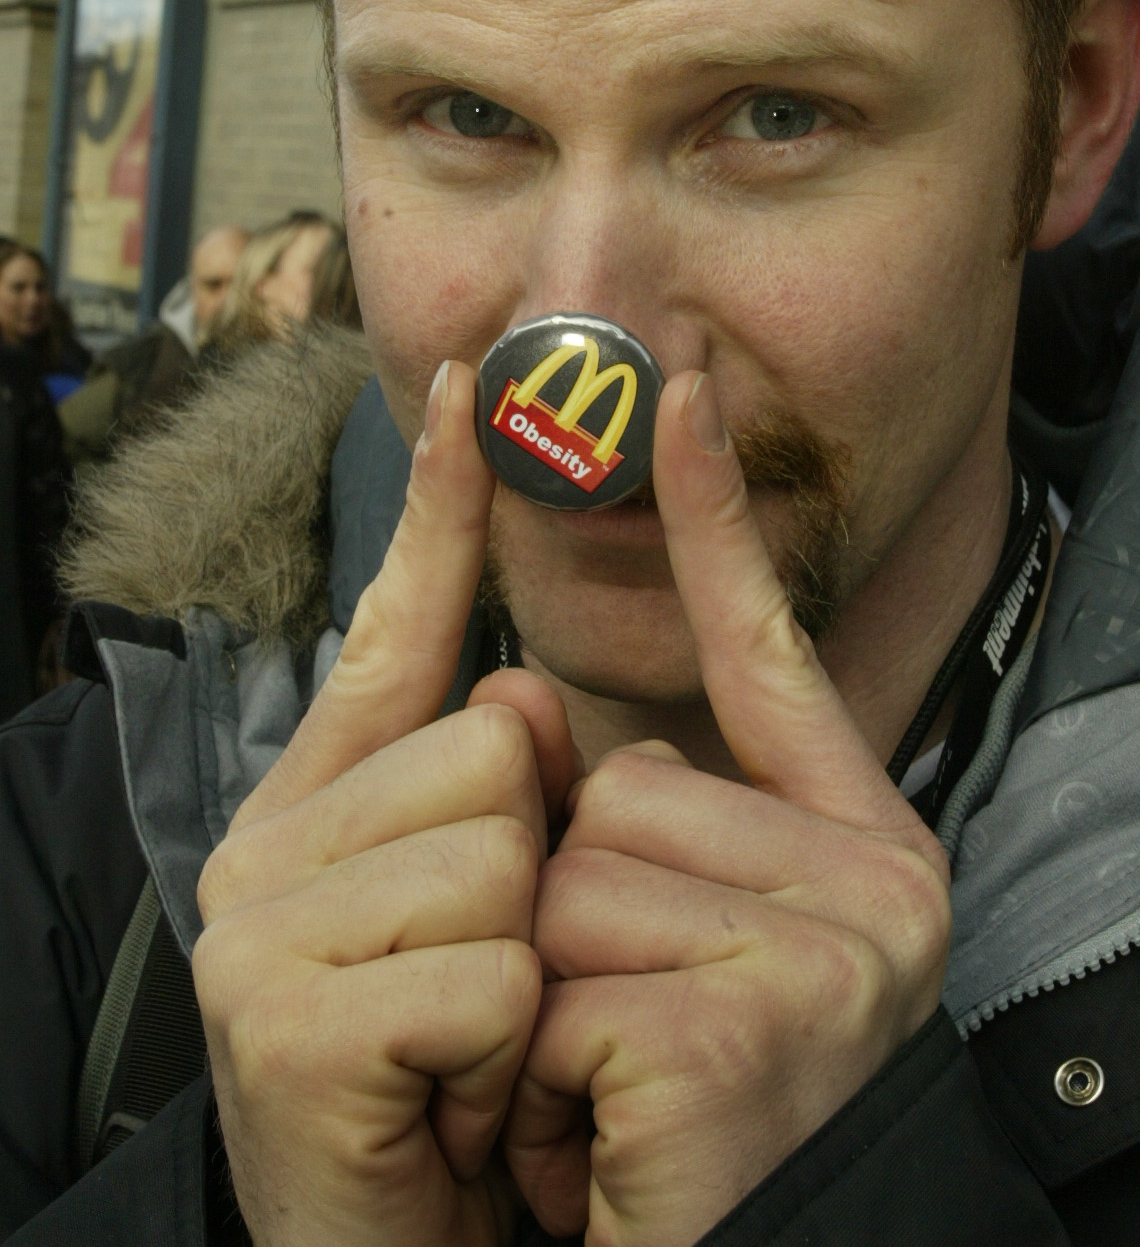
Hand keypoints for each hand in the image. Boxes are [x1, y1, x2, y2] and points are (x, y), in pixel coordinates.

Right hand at [193, 362, 578, 1246]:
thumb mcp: (470, 923)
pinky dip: (501, 1051)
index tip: (463, 386)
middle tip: (476, 993)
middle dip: (528, 880)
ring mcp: (260, 926)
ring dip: (519, 973)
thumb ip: (485, 799)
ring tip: (463, 1054)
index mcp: (321, 801)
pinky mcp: (281, 1019)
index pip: (392, 630)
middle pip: (494, 750)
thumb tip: (524, 703)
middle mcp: (269, 839)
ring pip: (499, 854)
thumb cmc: (441, 1083)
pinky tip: (447, 1105)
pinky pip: (487, 971)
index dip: (437, 509)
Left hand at [504, 371, 950, 1246]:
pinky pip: (559, 984)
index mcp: (856, 841)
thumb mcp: (677, 951)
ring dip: (547, 1009)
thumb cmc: (688, 1127)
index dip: (713, 520)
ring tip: (613, 1104)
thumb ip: (641, 825)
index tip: (677, 391)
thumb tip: (532, 705)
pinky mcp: (757, 1023)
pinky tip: (607, 1148)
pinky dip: (541, 1082)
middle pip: (615, 791)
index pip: (767, 652)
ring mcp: (832, 947)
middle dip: (570, 923)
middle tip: (624, 1047)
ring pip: (572, 881)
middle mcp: (876, 877)